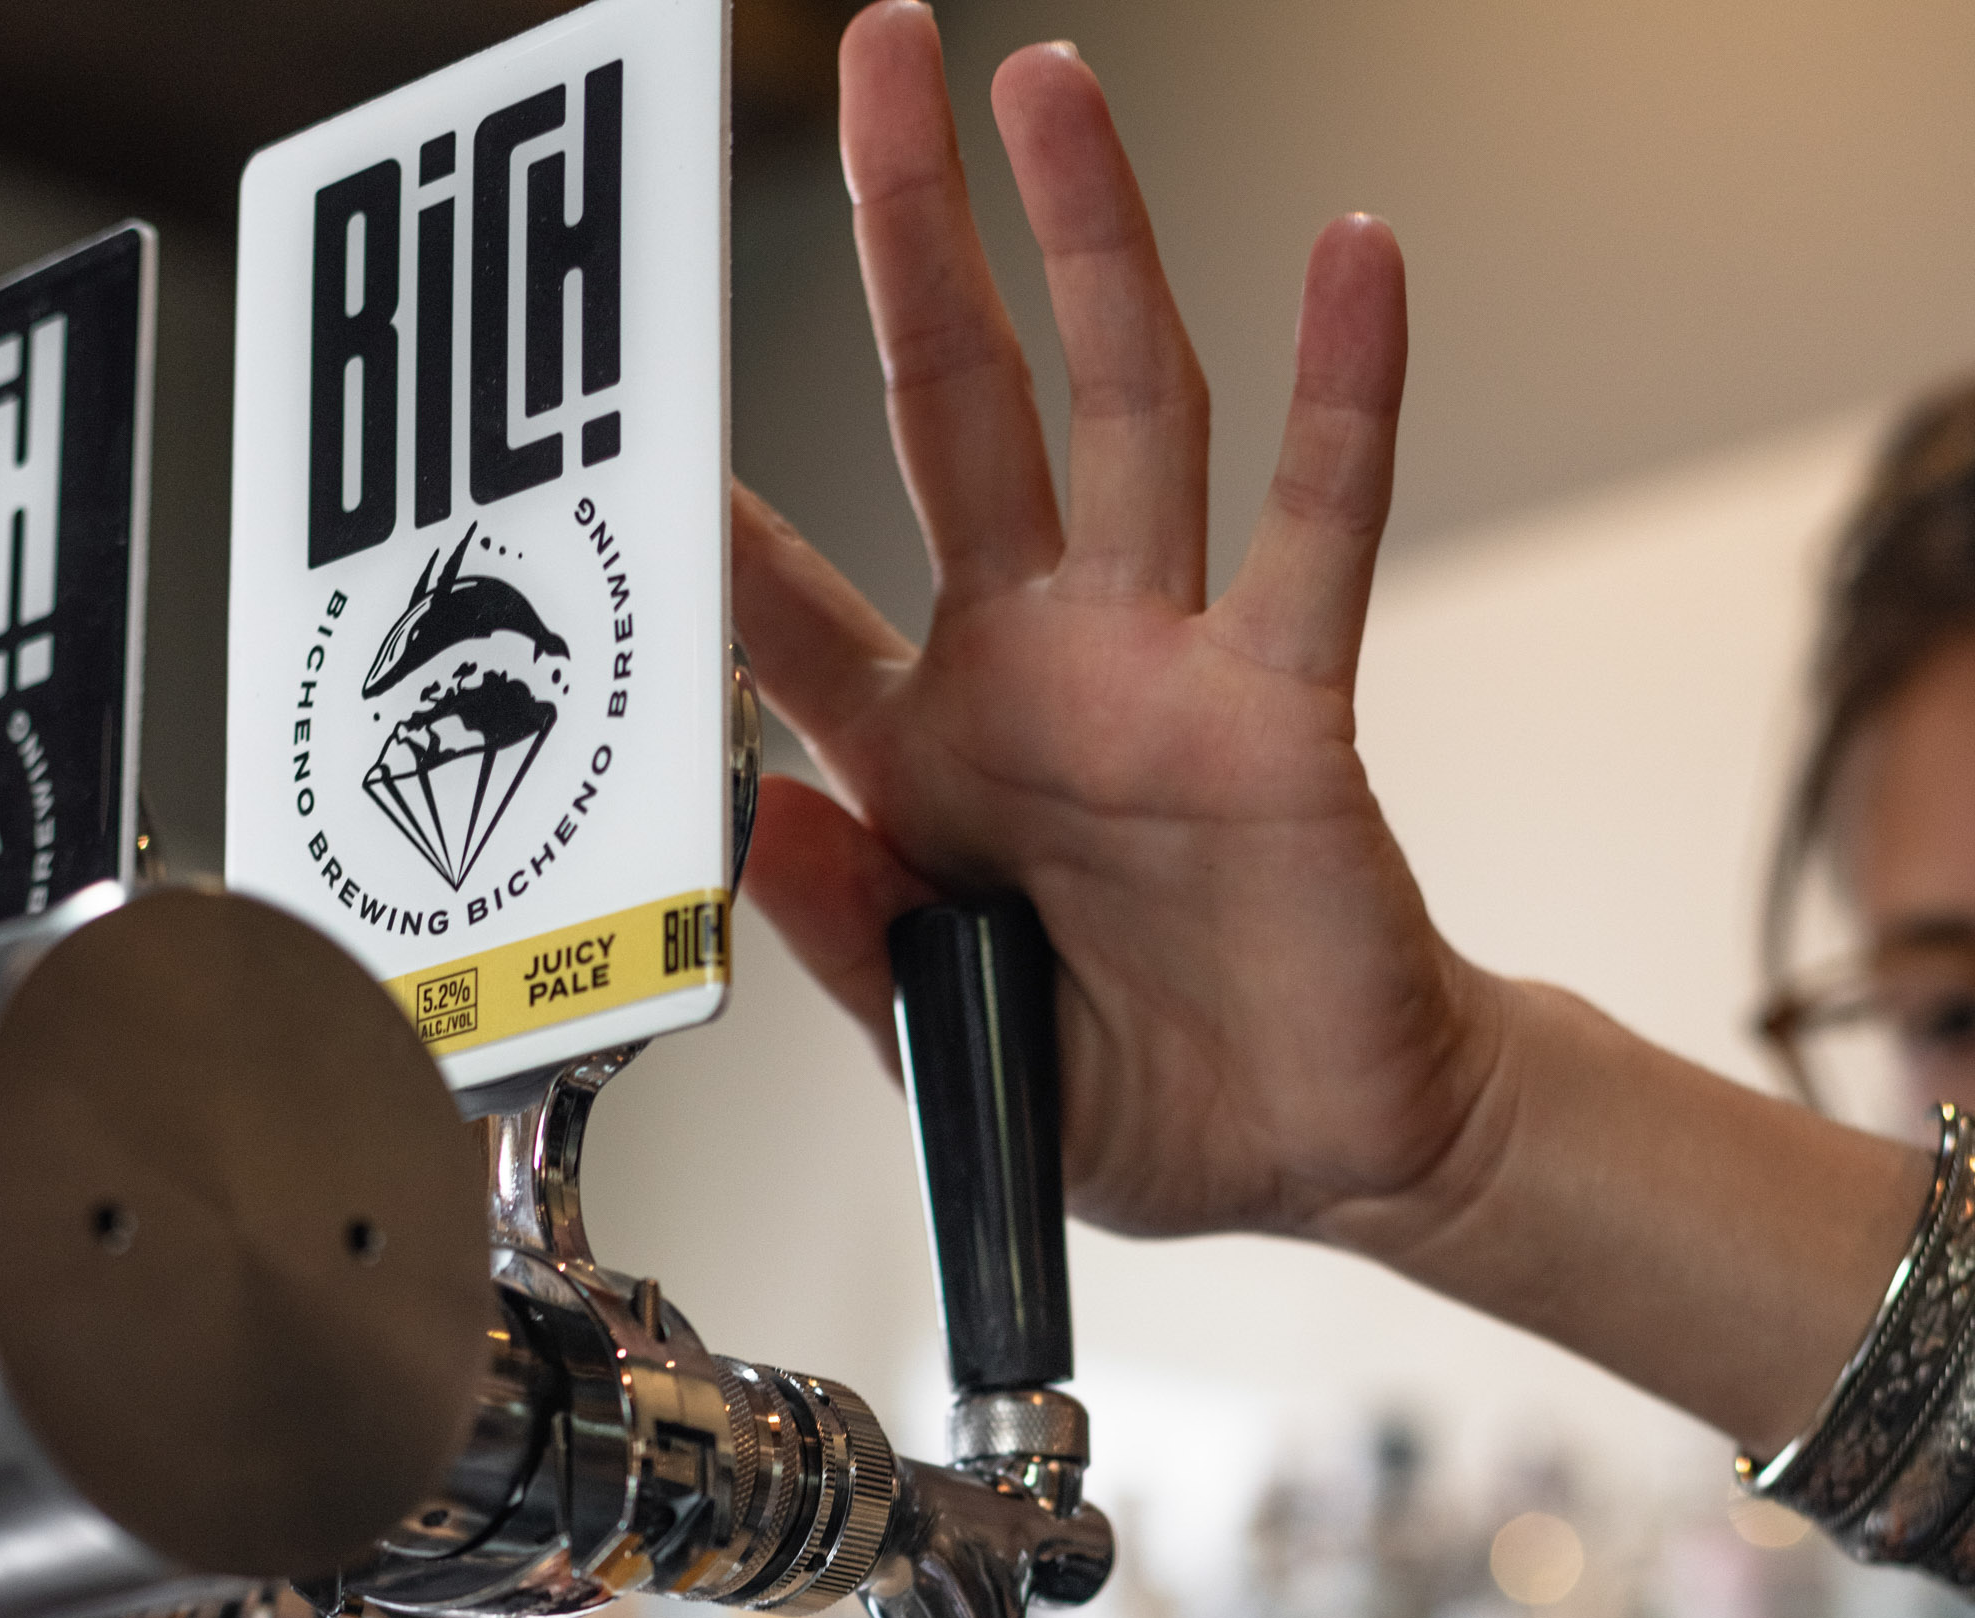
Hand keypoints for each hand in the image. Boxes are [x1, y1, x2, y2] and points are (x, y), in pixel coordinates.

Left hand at [734, 4, 1504, 1250]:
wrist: (1319, 1152)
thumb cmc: (1142, 1105)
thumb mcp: (956, 1062)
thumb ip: (858, 951)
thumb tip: (760, 828)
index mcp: (925, 766)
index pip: (789, 610)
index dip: (710, 515)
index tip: (626, 400)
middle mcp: (1036, 675)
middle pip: (957, 411)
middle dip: (909, 238)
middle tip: (876, 65)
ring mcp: (1163, 670)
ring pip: (1125, 414)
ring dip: (1093, 248)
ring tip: (1049, 92)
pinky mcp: (1284, 703)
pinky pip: (1320, 525)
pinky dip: (1343, 391)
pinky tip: (1348, 260)